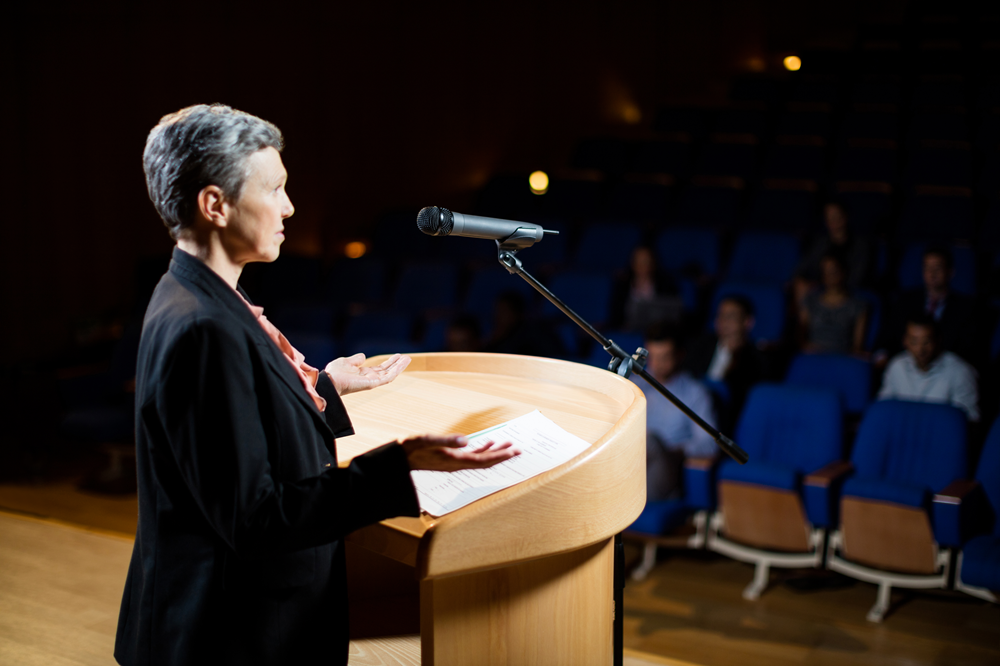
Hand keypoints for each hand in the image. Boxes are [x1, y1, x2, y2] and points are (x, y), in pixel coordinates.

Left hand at [325, 353, 410, 395]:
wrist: (330, 380)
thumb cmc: (334, 373)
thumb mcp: (346, 362)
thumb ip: (356, 360)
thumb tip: (363, 356)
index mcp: (364, 373)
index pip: (380, 368)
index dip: (389, 362)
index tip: (397, 356)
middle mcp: (369, 378)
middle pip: (387, 371)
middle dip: (397, 364)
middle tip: (406, 358)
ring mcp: (372, 381)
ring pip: (390, 374)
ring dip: (399, 367)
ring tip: (408, 359)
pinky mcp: (373, 383)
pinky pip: (388, 377)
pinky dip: (396, 370)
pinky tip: (402, 363)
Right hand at [400, 434, 519, 471]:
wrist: (398, 460)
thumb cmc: (410, 449)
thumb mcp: (426, 440)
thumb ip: (446, 440)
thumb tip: (467, 440)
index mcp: (455, 460)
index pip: (483, 460)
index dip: (500, 456)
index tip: (515, 451)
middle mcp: (457, 464)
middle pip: (486, 462)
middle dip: (503, 456)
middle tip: (519, 450)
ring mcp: (454, 462)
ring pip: (480, 459)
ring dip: (495, 453)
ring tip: (509, 445)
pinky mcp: (450, 459)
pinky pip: (471, 456)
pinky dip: (482, 450)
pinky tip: (487, 443)